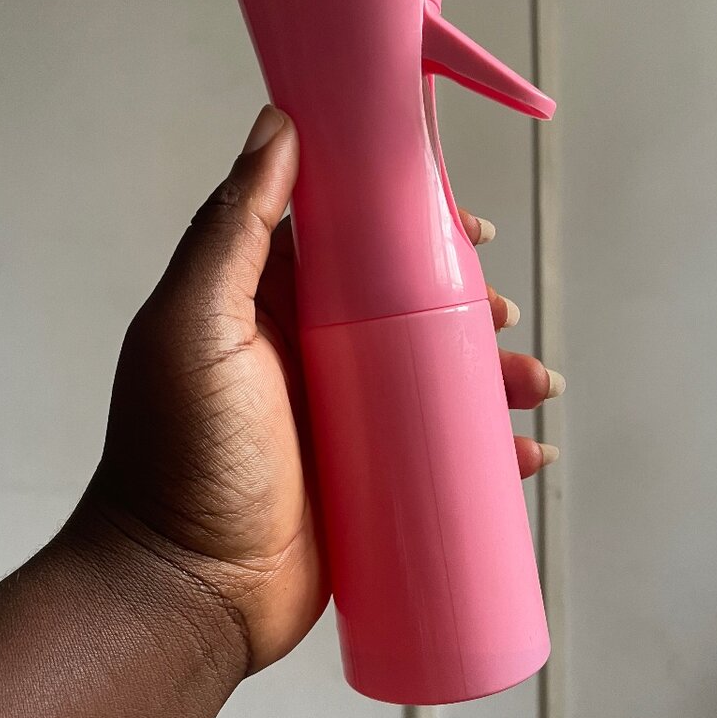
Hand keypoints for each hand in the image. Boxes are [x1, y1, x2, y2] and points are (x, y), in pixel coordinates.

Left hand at [86, 105, 564, 674]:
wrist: (185, 591)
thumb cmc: (181, 453)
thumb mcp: (196, 326)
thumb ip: (233, 229)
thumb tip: (276, 126)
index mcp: (265, 308)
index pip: (344, 242)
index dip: (404, 222)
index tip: (459, 218)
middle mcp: (307, 358)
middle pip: (403, 309)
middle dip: (461, 302)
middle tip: (497, 308)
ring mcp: (342, 425)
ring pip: (433, 380)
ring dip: (491, 374)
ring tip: (534, 384)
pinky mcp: (370, 485)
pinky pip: (440, 454)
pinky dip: (489, 451)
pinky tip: (526, 454)